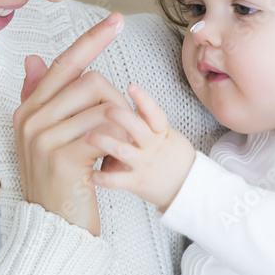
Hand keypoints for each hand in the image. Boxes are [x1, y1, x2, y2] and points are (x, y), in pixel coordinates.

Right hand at [14, 12, 129, 235]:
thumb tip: (32, 58)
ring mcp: (43, 137)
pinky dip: (118, 141)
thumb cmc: (57, 182)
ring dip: (120, 125)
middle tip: (120, 128)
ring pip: (102, 105)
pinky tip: (113, 159)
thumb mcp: (45, 138)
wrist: (52, 230)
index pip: (65, 63)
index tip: (118, 19)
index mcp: (28, 109)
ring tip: (116, 148)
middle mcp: (31, 118)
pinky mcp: (62, 157)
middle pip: (91, 81)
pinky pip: (104, 131)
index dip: (92, 39)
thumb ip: (41, 98)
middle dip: (116, 100)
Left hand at [86, 83, 195, 210]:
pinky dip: (103, 178)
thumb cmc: (172, 156)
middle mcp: (153, 146)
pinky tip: (90, 173)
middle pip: (138, 129)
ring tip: (87, 136)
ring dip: (104, 142)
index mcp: (161, 132)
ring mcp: (145, 164)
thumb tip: (134, 94)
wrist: (188, 188)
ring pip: (123, 151)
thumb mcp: (167, 133)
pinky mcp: (137, 182)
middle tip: (103, 109)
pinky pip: (118, 180)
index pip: (155, 113)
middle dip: (120, 117)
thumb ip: (149, 117)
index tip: (131, 85)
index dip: (144, 99)